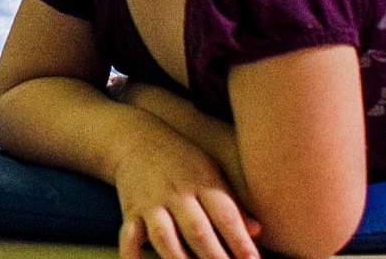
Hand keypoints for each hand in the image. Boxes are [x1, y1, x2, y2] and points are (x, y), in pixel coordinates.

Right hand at [113, 134, 260, 258]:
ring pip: (164, 236)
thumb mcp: (211, 171)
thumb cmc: (183, 161)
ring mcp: (151, 204)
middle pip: (197, 231)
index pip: (225, 216)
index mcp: (202, 183)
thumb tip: (256, 230)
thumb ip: (231, 203)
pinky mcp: (130, 211)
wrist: (135, 139)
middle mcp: (177, 194)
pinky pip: (128, 236)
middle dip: (214, 257)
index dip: (240, 241)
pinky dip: (131, 254)